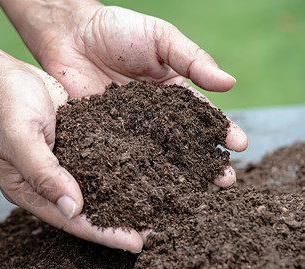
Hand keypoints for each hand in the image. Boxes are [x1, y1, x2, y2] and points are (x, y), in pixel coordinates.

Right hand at [0, 60, 145, 251]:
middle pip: (84, 211)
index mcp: (27, 188)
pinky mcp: (72, 145)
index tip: (133, 244)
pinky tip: (138, 176)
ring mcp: (60, 164)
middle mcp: (45, 182)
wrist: (1, 73)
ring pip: (93, 190)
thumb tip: (73, 209)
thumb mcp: (19, 136)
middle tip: (152, 234)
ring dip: (120, 201)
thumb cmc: (3, 102)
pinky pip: (96, 165)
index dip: (101, 233)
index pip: (68, 219)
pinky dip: (116, 174)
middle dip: (117, 224)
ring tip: (151, 211)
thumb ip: (43, 173)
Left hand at [31, 4, 247, 187]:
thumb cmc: (117, 29)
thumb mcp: (160, 38)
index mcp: (171, 92)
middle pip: (183, 143)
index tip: (240, 146)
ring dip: (174, 177)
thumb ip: (191, 59)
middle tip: (224, 182)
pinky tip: (146, 191)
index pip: (201, 115)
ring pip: (155, 157)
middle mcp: (153, 116)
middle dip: (205, 162)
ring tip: (193, 195)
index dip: (222, 130)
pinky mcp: (103, 137)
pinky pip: (120, 158)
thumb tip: (230, 82)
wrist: (70, 33)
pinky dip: (134, 175)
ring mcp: (128, 129)